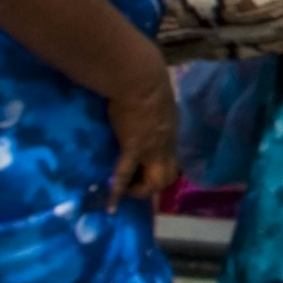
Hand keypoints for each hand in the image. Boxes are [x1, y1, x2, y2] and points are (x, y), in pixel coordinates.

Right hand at [107, 66, 184, 205]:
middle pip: (169, 176)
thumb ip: (151, 108)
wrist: (139, 79)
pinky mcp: (133, 149)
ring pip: (155, 182)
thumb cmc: (146, 80)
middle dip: (153, 186)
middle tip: (135, 186)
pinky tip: (110, 204)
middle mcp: (166, 144)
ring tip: (124, 193)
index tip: (146, 170)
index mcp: (171, 131)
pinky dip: (117, 191)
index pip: (172, 157)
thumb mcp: (155, 98)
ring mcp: (151, 149)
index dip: (161, 167)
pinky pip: (125, 175)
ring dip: (140, 190)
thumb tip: (141, 107)